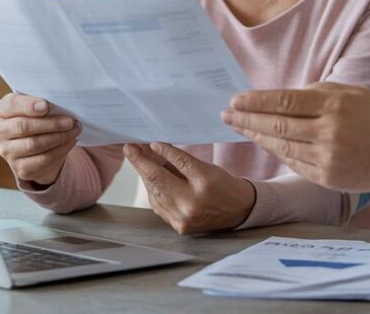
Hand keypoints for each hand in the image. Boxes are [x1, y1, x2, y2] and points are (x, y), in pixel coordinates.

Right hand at [0, 94, 81, 186]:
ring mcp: (7, 152)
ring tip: (74, 130)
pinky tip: (70, 141)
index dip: (28, 105)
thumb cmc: (37, 119)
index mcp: (2, 110)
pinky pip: (43, 159)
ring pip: (34, 144)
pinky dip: (60, 150)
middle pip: (23, 126)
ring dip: (59, 137)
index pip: (11, 105)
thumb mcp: (37, 106)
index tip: (46, 106)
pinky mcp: (20, 168)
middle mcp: (0, 131)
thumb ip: (43, 103)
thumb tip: (60, 105)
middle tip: (70, 121)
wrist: (38, 146)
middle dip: (51, 123)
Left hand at [123, 142, 255, 233]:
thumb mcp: (207, 167)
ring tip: (138, 162)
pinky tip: (151, 181)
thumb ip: (181, 161)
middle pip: (159, 179)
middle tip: (129, 149)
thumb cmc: (222, 185)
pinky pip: (159, 206)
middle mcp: (193, 202)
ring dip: (144, 176)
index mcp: (204, 182)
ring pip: (155, 193)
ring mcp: (184, 217)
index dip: (162, 151)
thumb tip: (155, 150)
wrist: (239, 211)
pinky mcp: (179, 226)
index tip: (149, 142)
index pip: (178, 162)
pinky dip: (153, 191)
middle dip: (140, 163)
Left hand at [221, 82, 369, 191]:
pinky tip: (264, 143)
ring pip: (282, 146)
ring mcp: (328, 157)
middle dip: (248, 120)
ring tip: (240, 128)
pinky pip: (294, 163)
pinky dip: (277, 152)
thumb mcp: (352, 92)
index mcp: (335, 105)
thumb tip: (281, 97)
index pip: (285, 102)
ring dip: (257, 137)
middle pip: (278, 125)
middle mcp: (330, 131)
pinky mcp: (327, 178)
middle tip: (227, 115)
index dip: (256, 102)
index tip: (235, 101)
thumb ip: (318, 91)